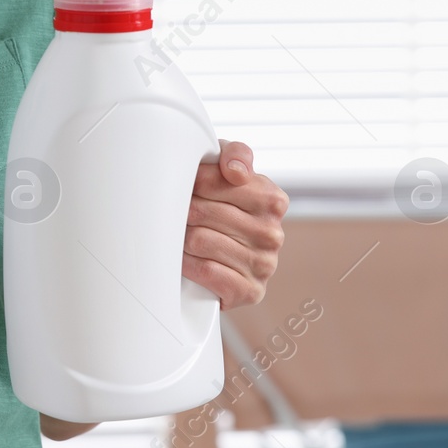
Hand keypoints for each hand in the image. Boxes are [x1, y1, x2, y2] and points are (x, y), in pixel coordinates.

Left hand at [183, 140, 287, 308]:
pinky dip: (187, 264)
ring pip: (199, 240)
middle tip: (175, 213)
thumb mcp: (228, 171)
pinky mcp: (249, 292)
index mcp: (272, 200)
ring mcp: (263, 265)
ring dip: (180, 238)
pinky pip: (205, 271)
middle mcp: (273, 233)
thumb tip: (234, 170)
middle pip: (202, 211)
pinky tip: (184, 259)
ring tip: (179, 235)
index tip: (187, 186)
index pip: (219, 181)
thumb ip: (235, 155)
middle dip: (182, 211)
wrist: (224, 261)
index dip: (193, 182)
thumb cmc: (221, 209)